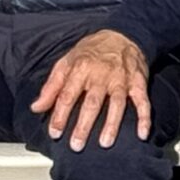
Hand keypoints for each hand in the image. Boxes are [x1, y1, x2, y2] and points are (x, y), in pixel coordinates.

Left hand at [29, 29, 150, 148]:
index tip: (55, 133)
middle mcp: (101, 75)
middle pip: (91, 103)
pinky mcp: (138, 83)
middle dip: (84, 125)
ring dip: (111, 124)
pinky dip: (144, 117)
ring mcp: (121, 79)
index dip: (60, 115)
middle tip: (76, 145)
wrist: (122, 34)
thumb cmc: (91, 52)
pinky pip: (142, 101)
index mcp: (80, 69)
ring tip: (105, 142)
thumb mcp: (66, 62)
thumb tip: (36, 107)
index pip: (67, 95)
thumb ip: (51, 86)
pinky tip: (142, 133)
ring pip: (116, 104)